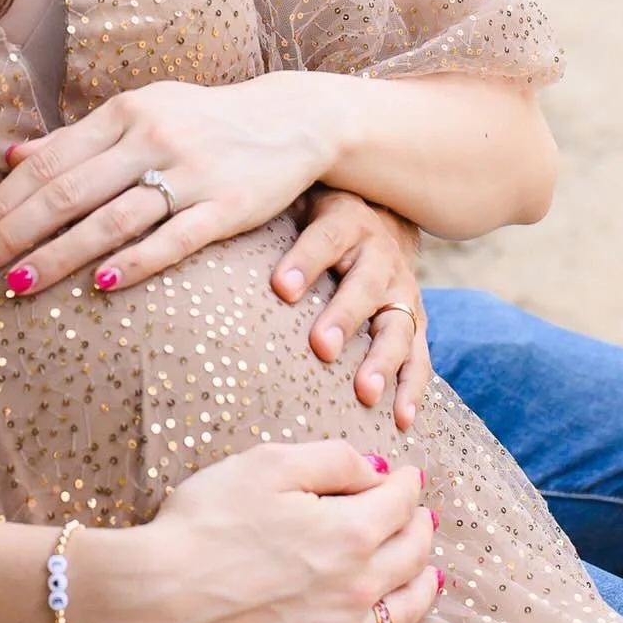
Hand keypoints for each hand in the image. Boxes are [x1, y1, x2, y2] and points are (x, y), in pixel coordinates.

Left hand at [0, 78, 330, 294]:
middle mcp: (150, 137)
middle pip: (67, 191)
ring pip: (109, 219)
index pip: (47, 161)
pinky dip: (135, 261)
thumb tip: (11, 156)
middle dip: (12, 232)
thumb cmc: (203, 121)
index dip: (1, 200)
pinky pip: (173, 238)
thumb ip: (79, 138)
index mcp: (123, 113)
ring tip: (15, 285)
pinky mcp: (227, 205)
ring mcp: (190, 171)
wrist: (292, 120)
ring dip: (57, 255)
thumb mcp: (141, 113)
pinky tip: (100, 285)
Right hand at [82, 441, 441, 622]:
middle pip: (411, 552)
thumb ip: (332, 460)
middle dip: (420, 526)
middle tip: (418, 514)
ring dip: (425, 583)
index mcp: (349, 531)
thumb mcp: (267, 464)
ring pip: (408, 609)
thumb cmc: (206, 521)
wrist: (159, 595)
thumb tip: (380, 471)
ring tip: (429, 570)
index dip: (407, 482)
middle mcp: (358, 586)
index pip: (399, 502)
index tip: (406, 474)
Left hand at [274, 188, 432, 431]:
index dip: (305, 261)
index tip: (281, 288)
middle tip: (321, 348)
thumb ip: (266, 214)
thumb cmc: (319, 218)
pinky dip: (411, 389)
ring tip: (365, 393)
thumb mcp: (298, 203)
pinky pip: (418, 357)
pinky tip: (401, 419)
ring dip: (382, 361)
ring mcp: (402, 292)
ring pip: (397, 327)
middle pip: (364, 287)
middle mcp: (380, 257)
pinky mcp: (415, 322)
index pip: (325, 238)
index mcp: (347, 223)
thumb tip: (204, 225)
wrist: (379, 217)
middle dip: (344, 317)